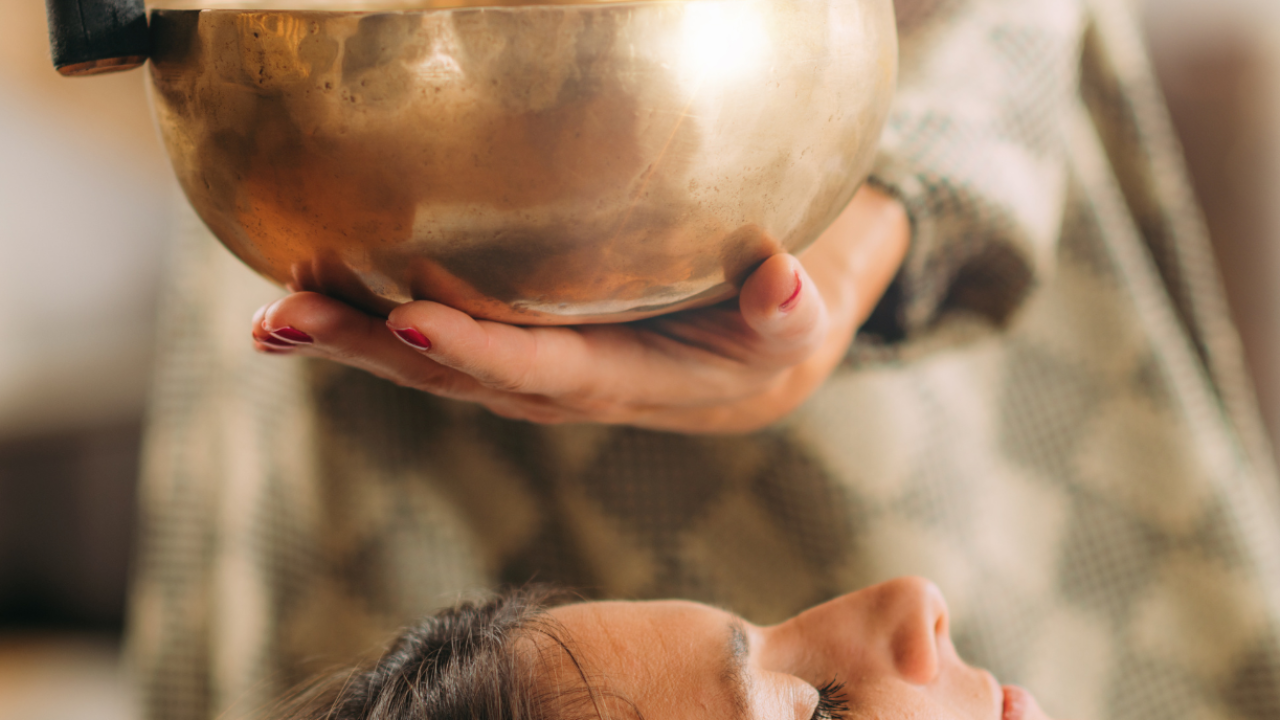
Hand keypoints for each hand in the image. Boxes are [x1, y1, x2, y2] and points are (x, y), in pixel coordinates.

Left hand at [252, 185, 908, 432]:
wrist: (753, 352)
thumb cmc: (778, 330)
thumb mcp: (800, 322)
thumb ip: (790, 309)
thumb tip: (785, 278)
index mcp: (620, 381)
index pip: (540, 370)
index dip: (477, 352)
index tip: (411, 320)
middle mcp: (557, 381)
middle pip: (451, 373)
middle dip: (367, 347)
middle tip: (285, 319)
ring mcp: (527, 363)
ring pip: (426, 358)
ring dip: (348, 336)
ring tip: (271, 316)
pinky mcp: (516, 337)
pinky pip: (434, 331)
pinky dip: (373, 315)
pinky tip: (317, 281)